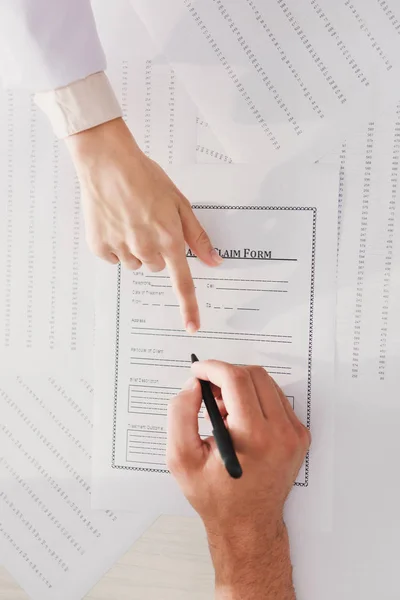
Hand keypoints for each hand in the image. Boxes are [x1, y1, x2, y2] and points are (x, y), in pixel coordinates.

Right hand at [65, 118, 221, 332]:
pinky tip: (114, 223)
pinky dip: (114, 245)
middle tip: (148, 223)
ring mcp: (120, 248)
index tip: (192, 326)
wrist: (108, 163)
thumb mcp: (179, 203)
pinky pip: (112, 257)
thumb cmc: (146, 178)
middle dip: (156, 251)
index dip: (189, 306)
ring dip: (135, 248)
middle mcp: (145, 248)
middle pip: (156, 267)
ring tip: (130, 219)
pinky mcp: (99, 245)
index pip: (182, 282)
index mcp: (169, 239)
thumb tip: (214, 261)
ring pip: (134, 263)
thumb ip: (197, 236)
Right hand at [167, 361, 310, 598]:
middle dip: (225, 375)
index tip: (197, 370)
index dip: (212, 368)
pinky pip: (276, 399)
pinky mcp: (299, 436)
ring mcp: (294, 434)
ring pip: (267, 383)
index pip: (236, 379)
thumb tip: (194, 385)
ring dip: (241, 386)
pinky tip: (240, 419)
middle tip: (207, 392)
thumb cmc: (216, 497)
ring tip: (222, 410)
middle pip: (254, 375)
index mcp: (253, 437)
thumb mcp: (181, 459)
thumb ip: (181, 414)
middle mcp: (281, 432)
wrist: (248, 525)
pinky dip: (255, 398)